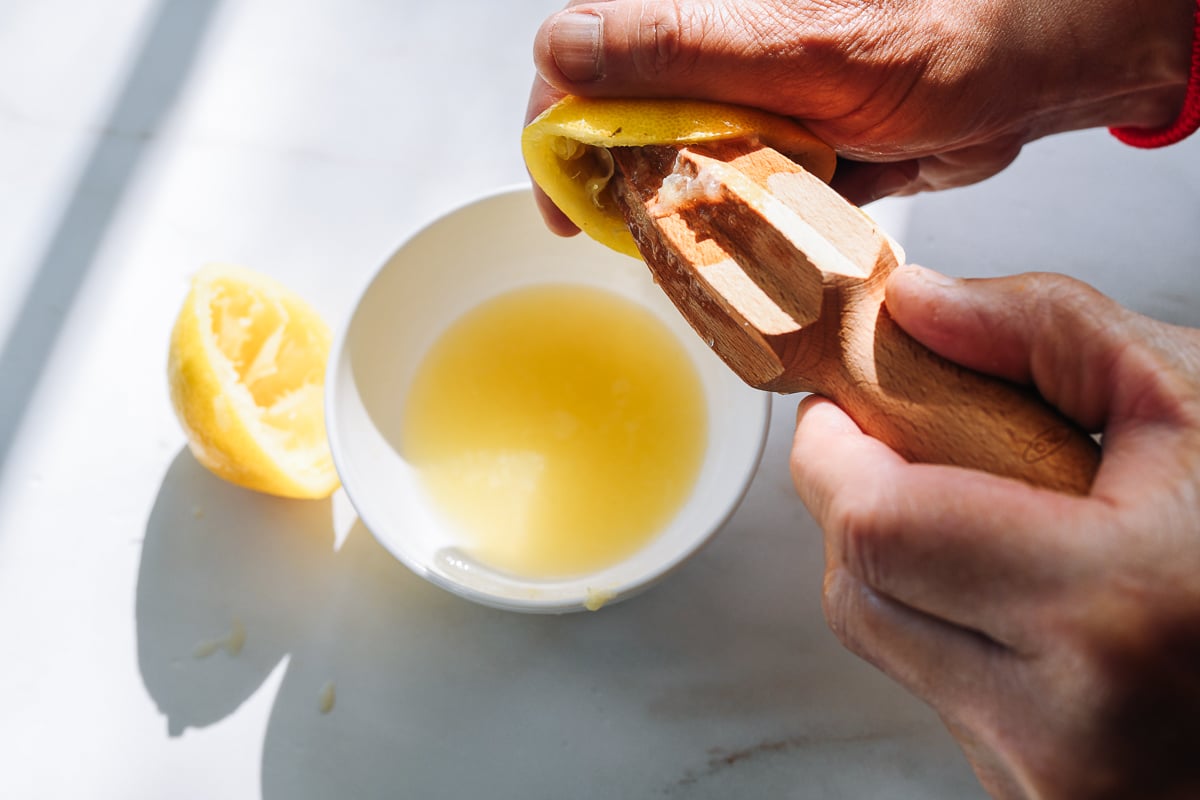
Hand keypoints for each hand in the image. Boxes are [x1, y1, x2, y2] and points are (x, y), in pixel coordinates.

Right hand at [527, 0, 1191, 218]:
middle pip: (623, 122)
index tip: (567, 203)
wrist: (1024, 70)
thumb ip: (679, 46)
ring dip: (682, 216)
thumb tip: (563, 49)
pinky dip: (739, 228)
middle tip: (641, 239)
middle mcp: (712, 45)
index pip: (582, 54)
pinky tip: (760, 241)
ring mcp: (746, 95)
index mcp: (700, 5)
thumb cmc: (941, 34)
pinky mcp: (778, 136)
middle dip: (625, 188)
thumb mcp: (802, 45)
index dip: (560, 130)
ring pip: (673, 165)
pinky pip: (731, 192)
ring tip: (711, 245)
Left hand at [791, 265, 1199, 797]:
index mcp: (1106, 611)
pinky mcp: (1038, 797)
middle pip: (856, 589)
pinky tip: (1034, 599)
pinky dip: (956, 627)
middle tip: (916, 452)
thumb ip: (1047, 334)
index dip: (831, 452)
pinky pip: (940, 691)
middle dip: (863, 506)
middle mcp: (1063, 726)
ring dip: (912, 568)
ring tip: (1007, 527)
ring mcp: (1047, 779)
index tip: (842, 407)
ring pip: (889, 644)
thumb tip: (917, 309)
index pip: (873, 526)